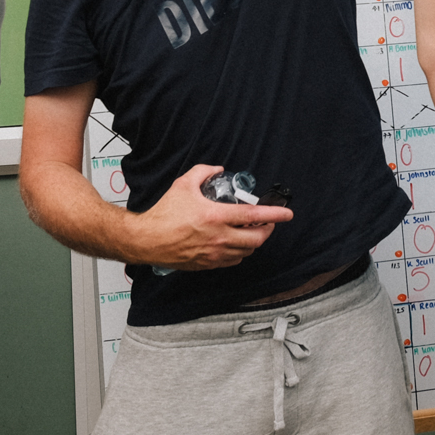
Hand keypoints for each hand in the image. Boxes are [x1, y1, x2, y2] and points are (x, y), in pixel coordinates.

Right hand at [140, 164, 292, 269]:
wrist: (147, 240)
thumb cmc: (164, 215)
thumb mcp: (183, 184)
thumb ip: (203, 172)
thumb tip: (217, 169)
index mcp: (216, 216)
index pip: (254, 215)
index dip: (274, 214)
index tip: (287, 213)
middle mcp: (219, 237)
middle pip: (256, 238)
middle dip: (267, 230)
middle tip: (268, 222)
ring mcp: (214, 253)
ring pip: (247, 251)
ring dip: (254, 241)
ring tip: (252, 230)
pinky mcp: (208, 264)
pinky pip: (234, 260)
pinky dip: (241, 252)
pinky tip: (236, 243)